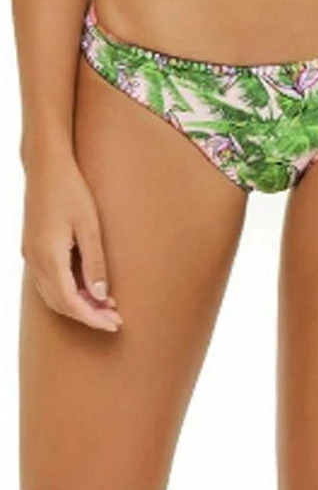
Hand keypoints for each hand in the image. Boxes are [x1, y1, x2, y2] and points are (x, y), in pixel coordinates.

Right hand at [21, 150, 122, 332]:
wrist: (46, 166)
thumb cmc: (71, 190)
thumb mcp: (90, 226)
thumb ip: (95, 262)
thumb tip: (101, 296)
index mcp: (49, 256)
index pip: (70, 302)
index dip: (92, 317)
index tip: (114, 323)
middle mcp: (35, 261)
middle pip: (60, 304)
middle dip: (88, 315)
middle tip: (114, 319)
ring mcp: (30, 255)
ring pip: (52, 296)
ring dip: (78, 305)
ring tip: (106, 306)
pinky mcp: (32, 249)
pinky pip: (47, 282)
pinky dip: (67, 292)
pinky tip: (87, 290)